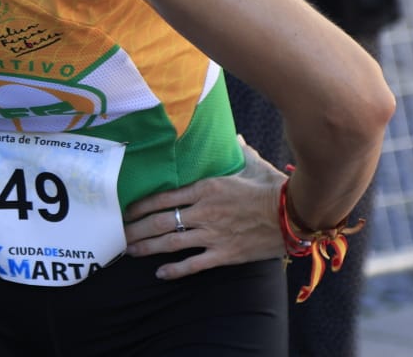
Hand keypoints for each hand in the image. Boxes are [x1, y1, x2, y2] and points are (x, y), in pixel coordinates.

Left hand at [122, 138, 285, 279]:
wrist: (294, 215)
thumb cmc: (273, 188)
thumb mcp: (253, 164)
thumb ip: (238, 151)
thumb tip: (235, 138)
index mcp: (206, 188)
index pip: (164, 197)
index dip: (141, 205)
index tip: (126, 210)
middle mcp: (203, 211)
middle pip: (160, 221)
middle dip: (136, 228)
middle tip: (118, 234)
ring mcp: (212, 234)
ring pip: (170, 242)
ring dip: (147, 247)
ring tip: (129, 251)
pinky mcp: (224, 254)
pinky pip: (193, 264)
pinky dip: (174, 270)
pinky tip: (160, 274)